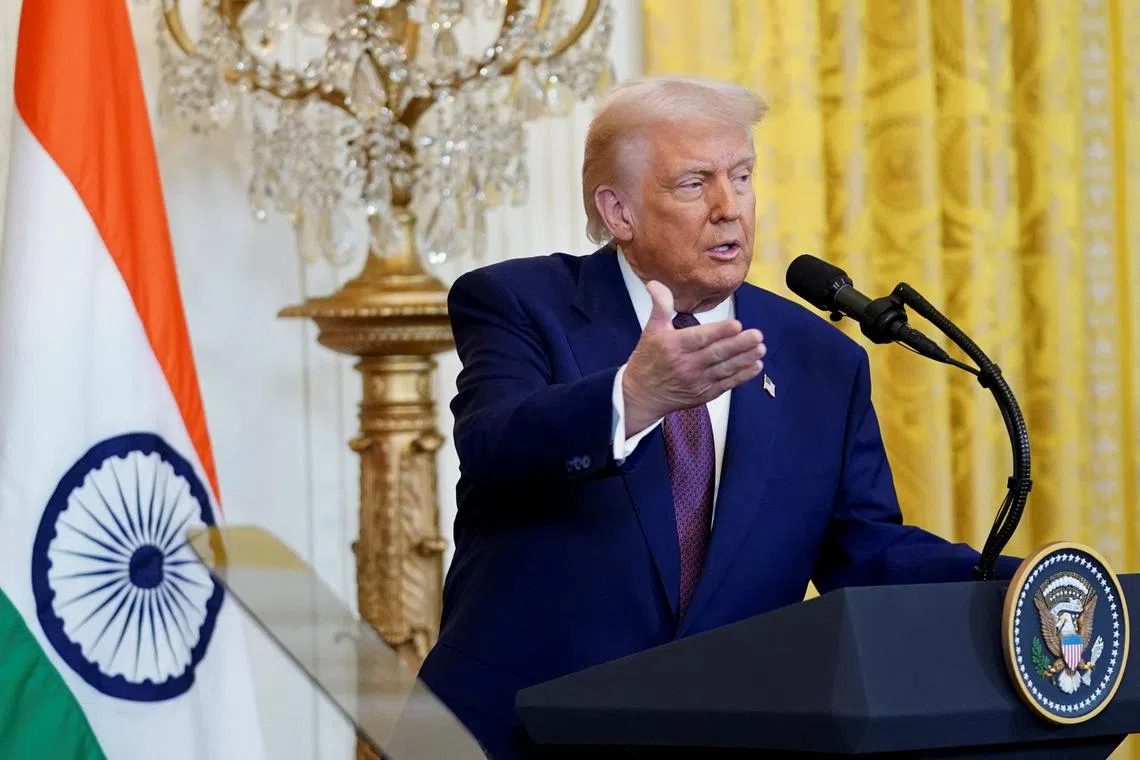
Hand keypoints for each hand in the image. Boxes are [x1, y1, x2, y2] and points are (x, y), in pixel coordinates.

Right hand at [623, 281, 765, 435]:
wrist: (641, 395)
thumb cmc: (648, 360)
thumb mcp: (651, 330)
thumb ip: (660, 305)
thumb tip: (655, 282)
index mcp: (674, 346)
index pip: (699, 338)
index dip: (719, 332)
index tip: (736, 324)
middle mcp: (686, 364)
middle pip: (716, 354)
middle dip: (739, 345)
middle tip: (757, 335)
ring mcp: (697, 381)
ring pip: (724, 369)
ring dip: (744, 359)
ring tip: (760, 348)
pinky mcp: (704, 394)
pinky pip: (726, 384)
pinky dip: (742, 376)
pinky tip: (755, 366)